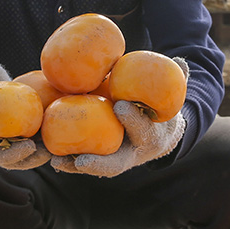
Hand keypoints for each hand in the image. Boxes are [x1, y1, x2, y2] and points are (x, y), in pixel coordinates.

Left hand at [51, 89, 187, 176]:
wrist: (161, 135)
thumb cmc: (161, 110)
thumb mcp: (172, 97)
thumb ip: (176, 80)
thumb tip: (179, 61)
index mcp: (152, 137)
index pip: (143, 129)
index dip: (133, 119)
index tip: (121, 104)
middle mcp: (134, 154)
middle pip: (117, 163)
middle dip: (100, 163)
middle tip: (81, 160)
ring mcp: (117, 160)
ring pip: (96, 168)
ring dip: (76, 167)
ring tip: (56, 162)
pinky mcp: (103, 160)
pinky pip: (84, 162)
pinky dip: (68, 162)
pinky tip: (50, 156)